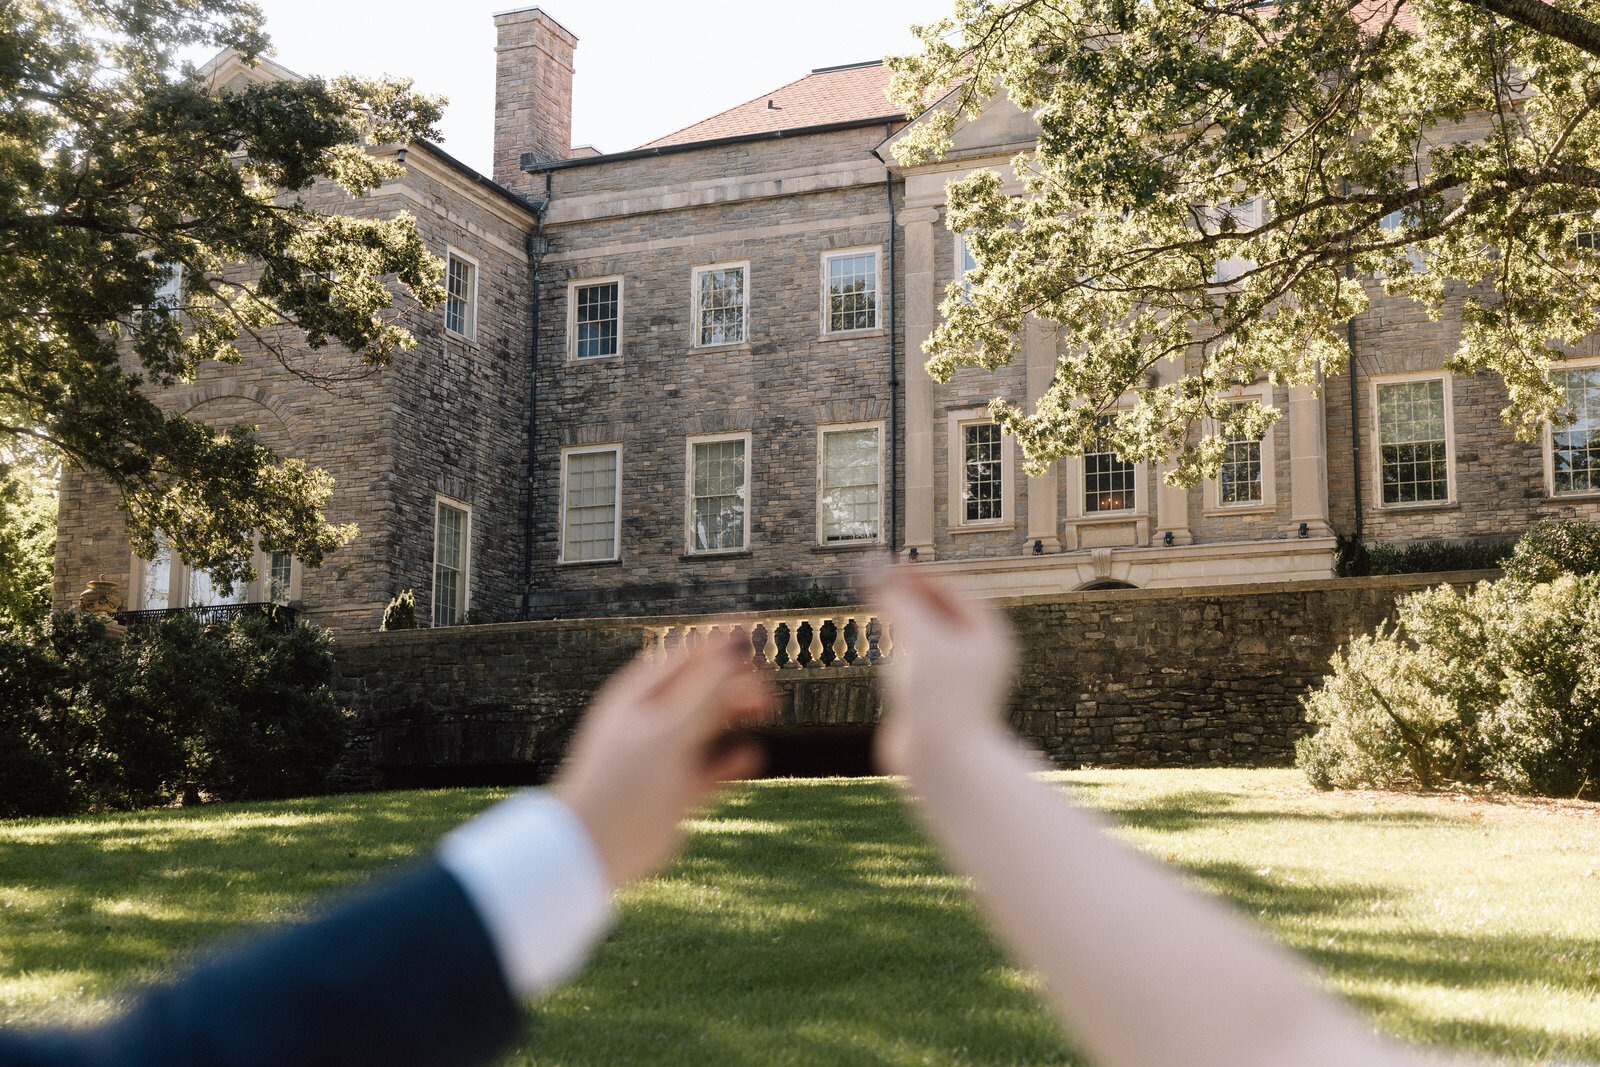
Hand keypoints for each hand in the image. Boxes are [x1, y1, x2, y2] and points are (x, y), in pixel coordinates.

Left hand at [553, 637, 775, 886]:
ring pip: (711, 724)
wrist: (594, 848)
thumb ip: (704, 695)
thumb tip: (734, 652)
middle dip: (736, 680)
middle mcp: (653, 721)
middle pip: (703, 688)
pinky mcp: (678, 791)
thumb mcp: (667, 732)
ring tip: (767, 709)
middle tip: (769, 682)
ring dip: (739, 713)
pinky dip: (732, 760)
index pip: (686, 656)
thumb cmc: (621, 782)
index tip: (757, 635)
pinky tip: (750, 756)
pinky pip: (713, 767)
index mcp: (639, 696)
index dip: (721, 644)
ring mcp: (666, 756)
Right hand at [866, 566, 1017, 775]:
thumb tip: (872, 566)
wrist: (944, 766)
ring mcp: (956, 678)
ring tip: (881, 614)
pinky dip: (898, 652)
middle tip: (877, 580)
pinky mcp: (934, 698)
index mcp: (989, 636)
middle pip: (939, 611)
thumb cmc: (940, 700)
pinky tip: (885, 655)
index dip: (918, 575)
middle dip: (908, 597)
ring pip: (925, 638)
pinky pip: (914, 664)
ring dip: (902, 623)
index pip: (952, 590)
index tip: (886, 564)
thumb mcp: (919, 641)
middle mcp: (977, 655)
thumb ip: (896, 600)